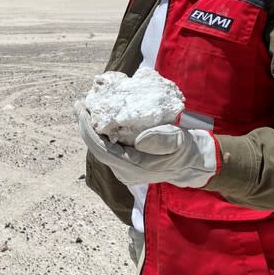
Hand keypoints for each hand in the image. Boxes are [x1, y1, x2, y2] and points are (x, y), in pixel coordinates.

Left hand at [76, 101, 217, 187]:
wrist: (193, 163)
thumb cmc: (186, 151)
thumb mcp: (179, 143)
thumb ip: (162, 140)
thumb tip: (139, 139)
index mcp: (133, 168)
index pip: (101, 149)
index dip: (88, 129)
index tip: (82, 109)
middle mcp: (124, 171)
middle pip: (96, 147)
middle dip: (86, 125)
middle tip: (80, 103)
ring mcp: (124, 168)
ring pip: (100, 146)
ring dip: (92, 126)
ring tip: (87, 106)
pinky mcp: (126, 161)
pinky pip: (107, 145)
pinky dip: (101, 129)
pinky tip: (100, 115)